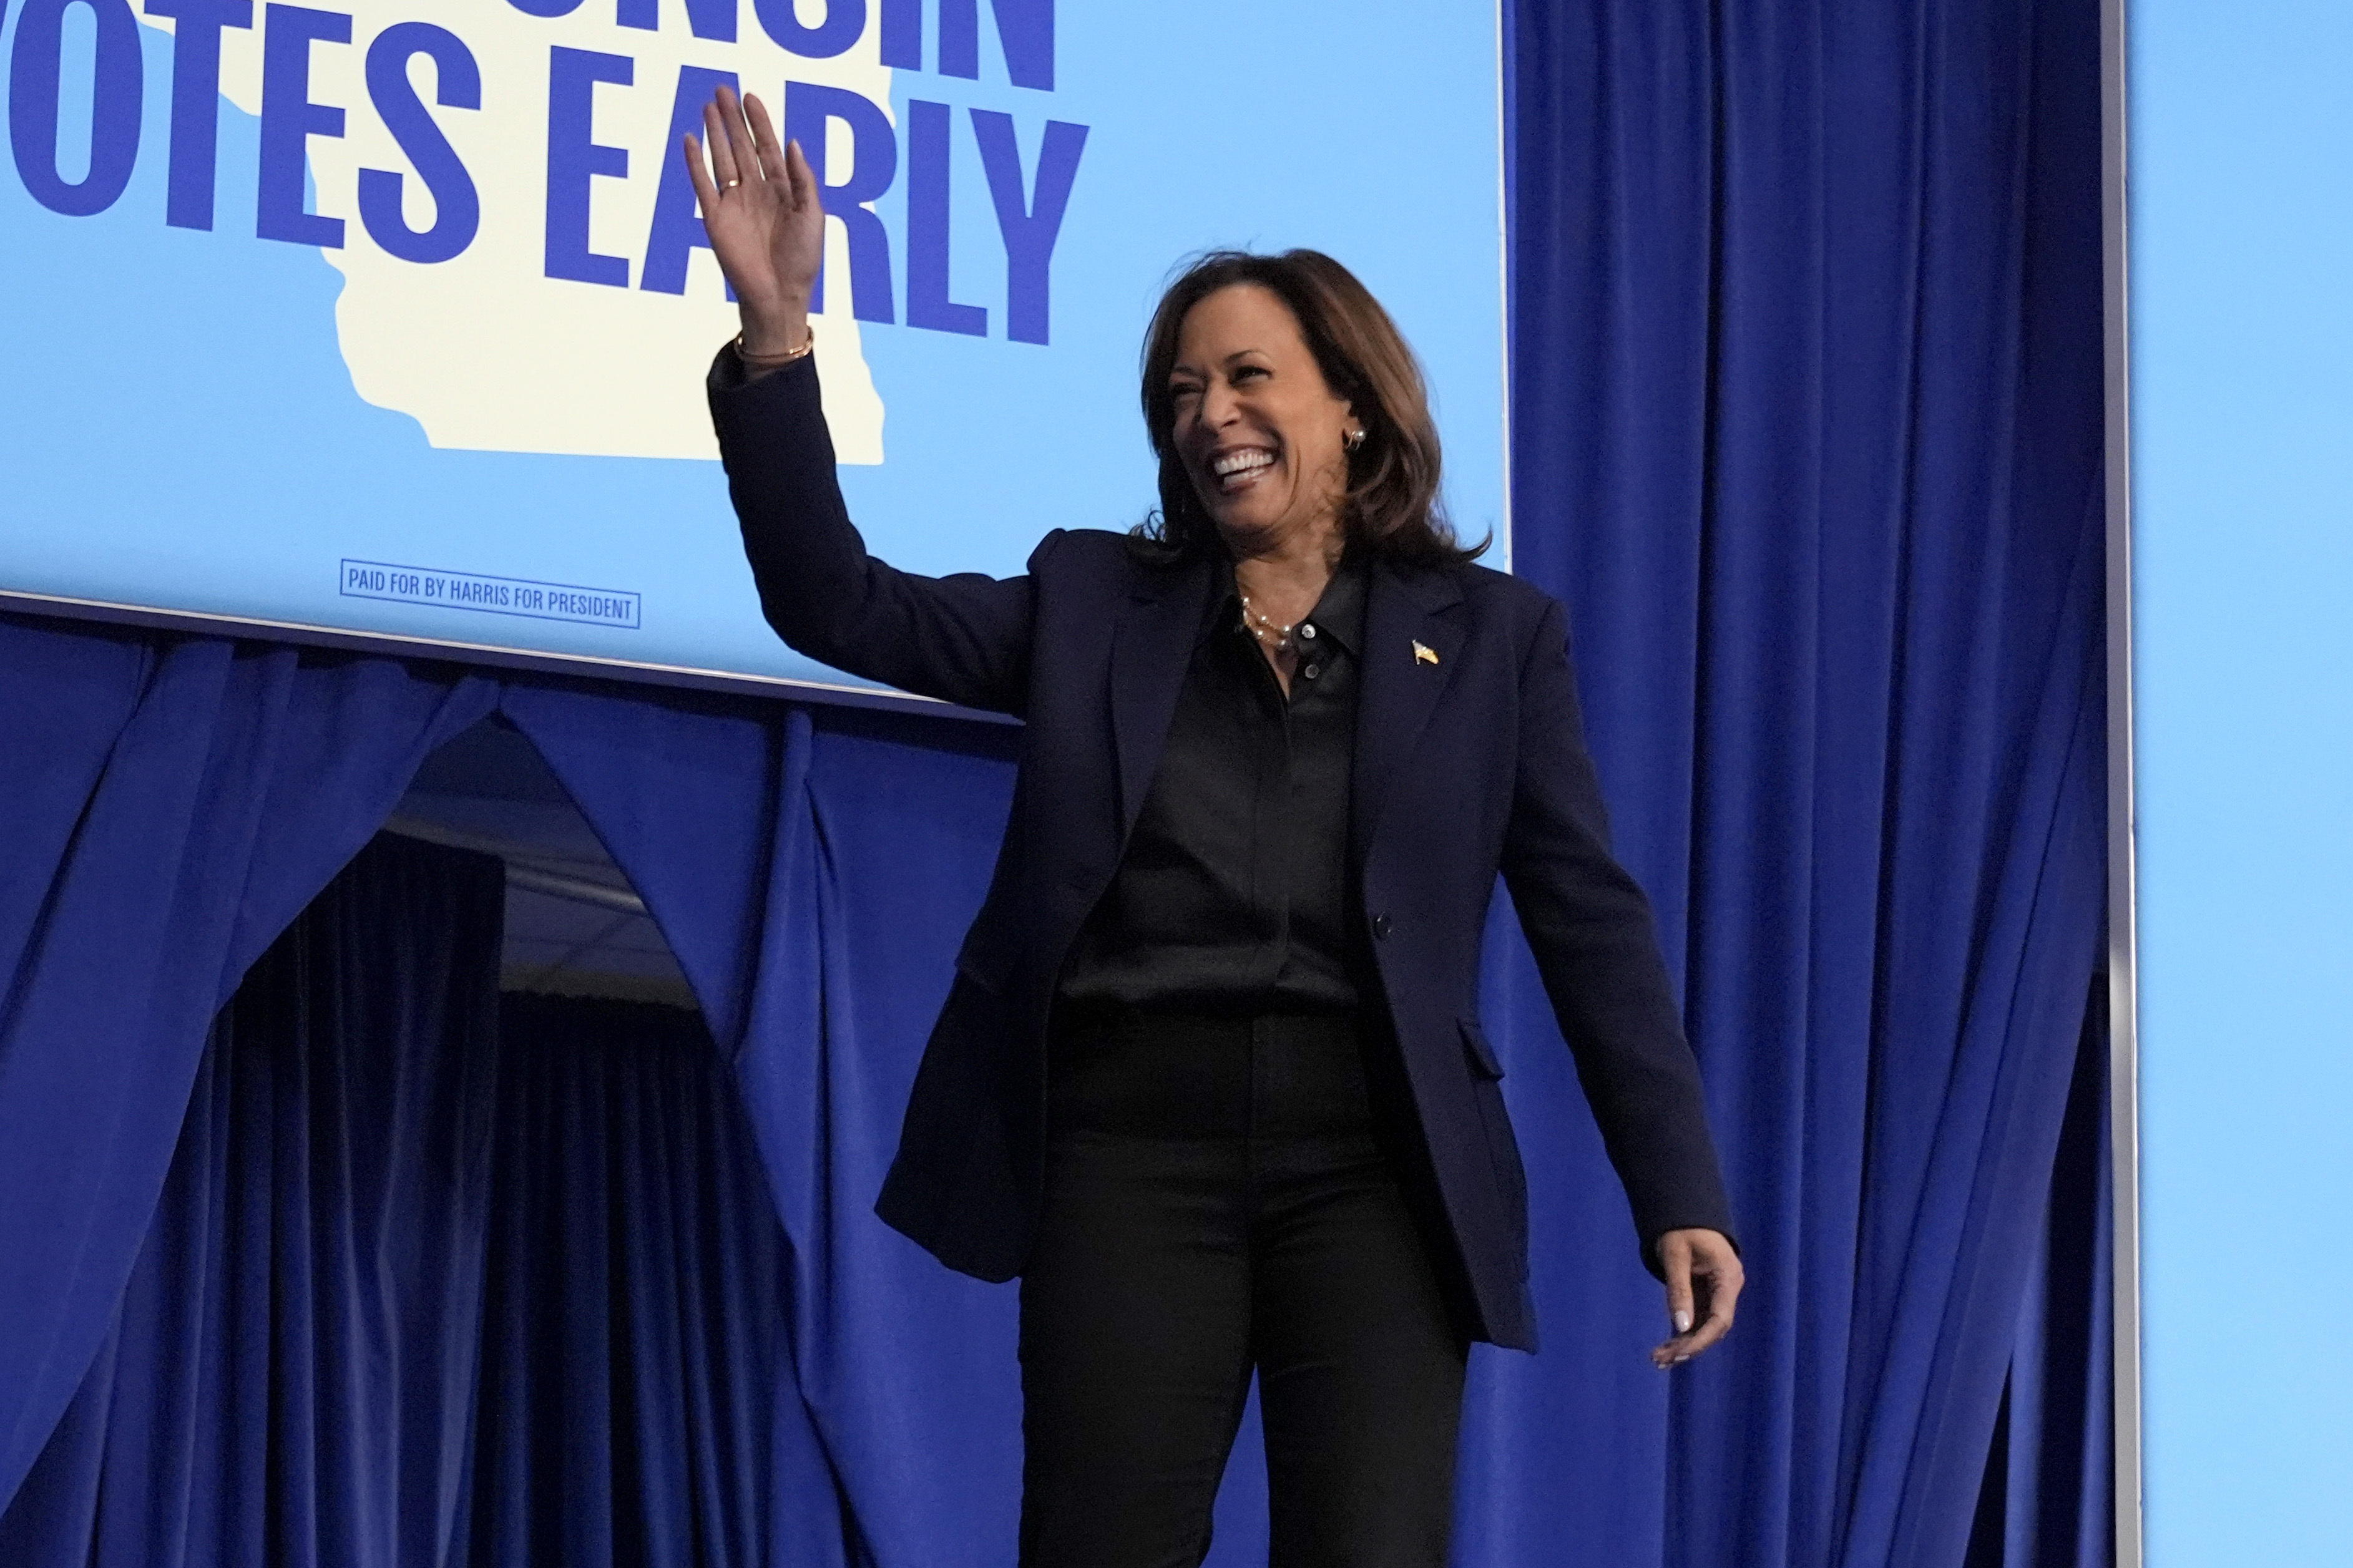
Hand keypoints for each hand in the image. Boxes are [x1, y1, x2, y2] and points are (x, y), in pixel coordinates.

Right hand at [680, 84, 823, 356]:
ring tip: (708, 106)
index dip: (760, 122)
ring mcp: (735, 204)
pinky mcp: (715, 218)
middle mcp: (757, 193)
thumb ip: (803, 179)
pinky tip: (691, 140)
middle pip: (742, 147)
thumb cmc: (802, 260)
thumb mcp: (812, 216)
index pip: (768, 148)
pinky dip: (695, 162)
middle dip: (733, 120)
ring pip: (722, 159)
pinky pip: (702, 184)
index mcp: (782, 191)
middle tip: (722, 91)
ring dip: (716, 133)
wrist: (779, 295)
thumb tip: (792, 142)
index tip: (750, 97)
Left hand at [1650, 1227, 1741, 1367]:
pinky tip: (1664, 1348)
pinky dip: (1681, 1333)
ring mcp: (1717, 1293)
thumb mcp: (1675, 1256)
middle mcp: (1727, 1289)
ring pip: (1704, 1327)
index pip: (1721, 1319)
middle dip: (1689, 1346)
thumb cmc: (1680, 1229)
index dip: (1701, 1339)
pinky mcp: (1705, 1295)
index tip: (1680, 1353)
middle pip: (1713, 1328)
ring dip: (1683, 1344)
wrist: (1684, 1212)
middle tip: (1661, 1360)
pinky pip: (1696, 1319)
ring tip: (1657, 1359)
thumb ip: (1679, 1290)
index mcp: (1728, 1277)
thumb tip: (1681, 1326)